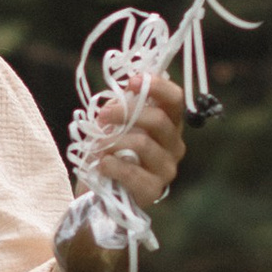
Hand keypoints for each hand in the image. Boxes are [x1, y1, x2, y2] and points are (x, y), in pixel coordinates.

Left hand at [85, 72, 186, 215]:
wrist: (98, 190)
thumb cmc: (109, 152)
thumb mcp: (114, 123)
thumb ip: (123, 105)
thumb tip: (127, 88)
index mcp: (168, 124)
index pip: (175, 99)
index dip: (157, 86)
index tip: (132, 81)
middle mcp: (174, 145)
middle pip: (159, 119)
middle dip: (126, 112)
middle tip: (102, 115)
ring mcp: (166, 169)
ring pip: (144, 143)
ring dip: (114, 140)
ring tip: (96, 145)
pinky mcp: (154, 190)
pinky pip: (133, 173)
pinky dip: (113, 165)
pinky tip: (102, 164)